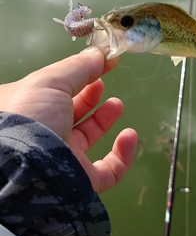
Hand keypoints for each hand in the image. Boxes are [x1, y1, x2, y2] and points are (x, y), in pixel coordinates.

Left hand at [0, 47, 137, 192]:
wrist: (26, 169)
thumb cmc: (30, 118)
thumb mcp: (52, 80)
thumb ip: (79, 66)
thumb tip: (103, 54)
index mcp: (26, 109)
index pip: (51, 89)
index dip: (75, 75)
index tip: (101, 62)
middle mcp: (40, 133)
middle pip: (69, 112)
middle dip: (89, 95)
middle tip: (102, 83)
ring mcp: (59, 158)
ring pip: (86, 138)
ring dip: (104, 120)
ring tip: (117, 104)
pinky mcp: (78, 181)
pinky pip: (106, 172)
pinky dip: (122, 155)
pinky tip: (129, 136)